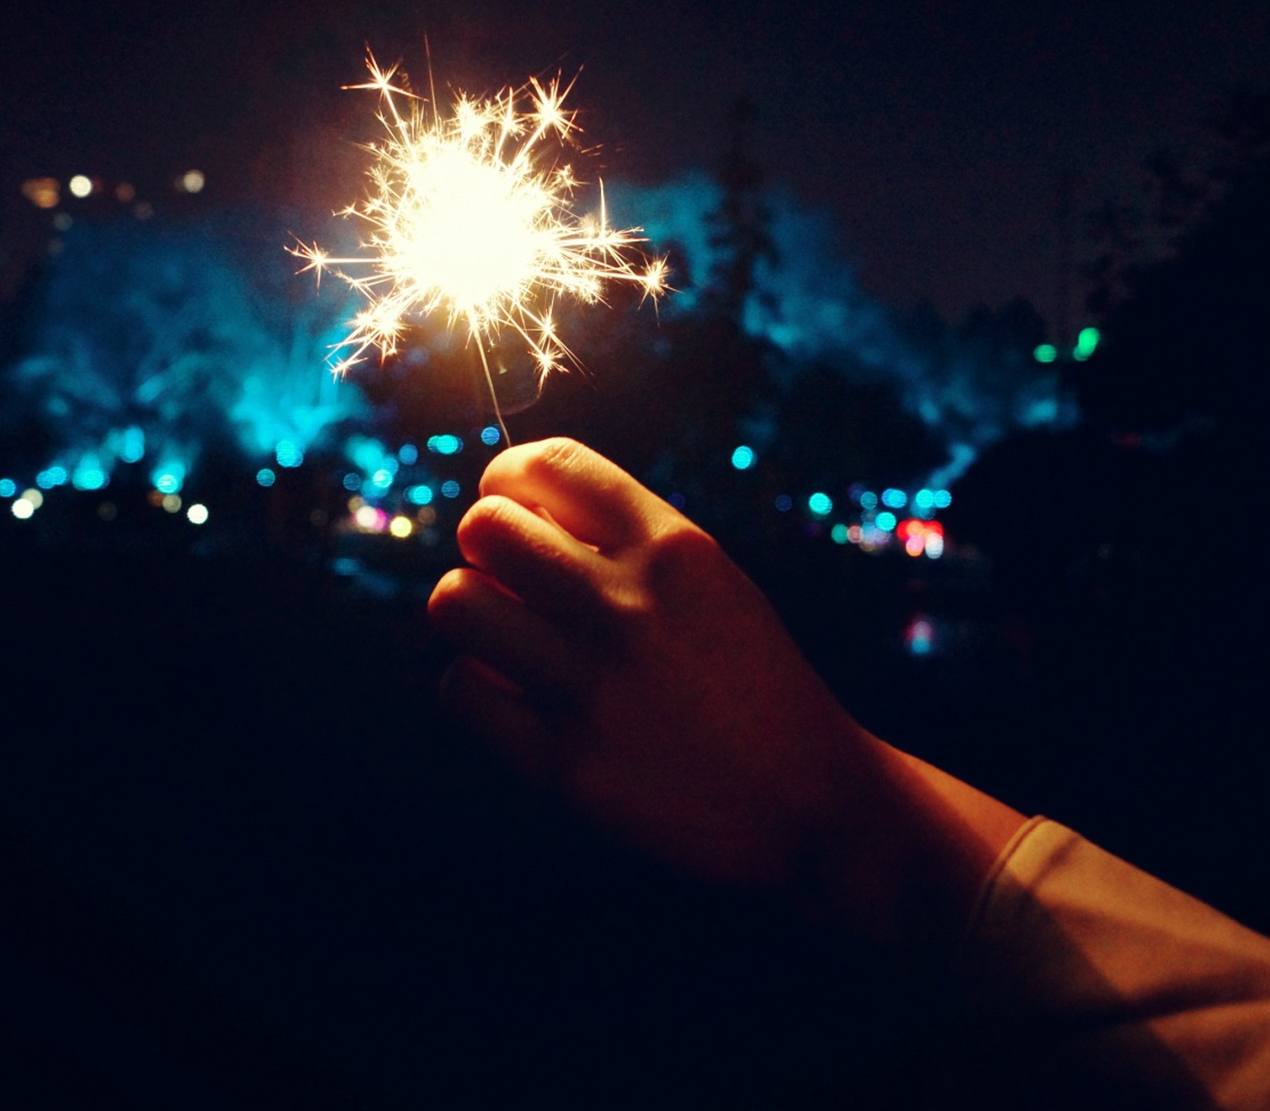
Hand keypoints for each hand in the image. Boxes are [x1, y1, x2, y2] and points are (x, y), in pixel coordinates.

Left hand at [428, 438, 1025, 941]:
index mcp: (676, 550)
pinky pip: (461, 691)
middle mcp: (630, 607)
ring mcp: (593, 688)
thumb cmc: (754, 686)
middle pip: (484, 528)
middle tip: (508, 581)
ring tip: (504, 636)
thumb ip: (627, 544)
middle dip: (484, 548)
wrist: (814, 805)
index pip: (550, 465)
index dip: (508, 477)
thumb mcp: (715, 586)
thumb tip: (514, 510)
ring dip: (470, 612)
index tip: (511, 504)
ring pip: (454, 603)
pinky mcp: (565, 766)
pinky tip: (511, 697)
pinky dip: (476, 689)